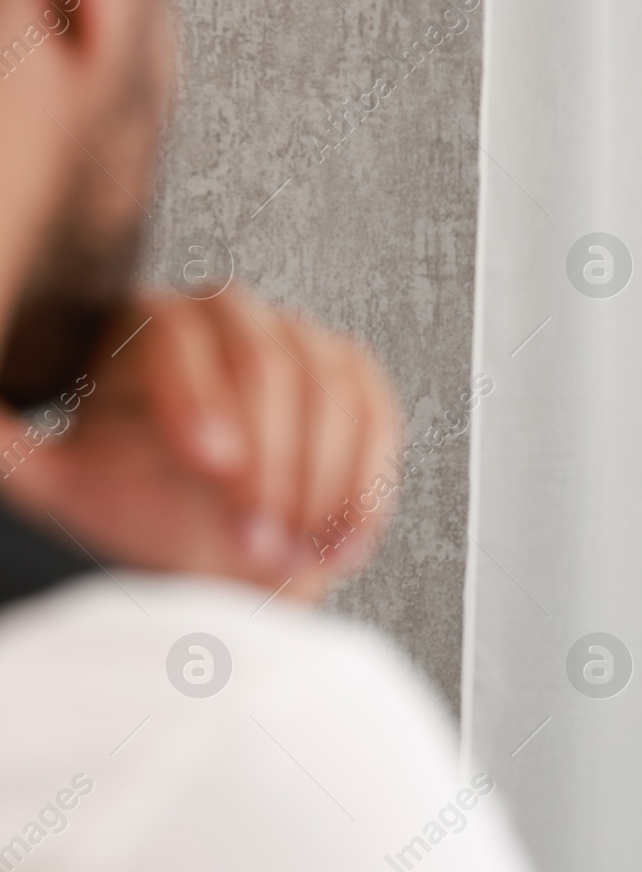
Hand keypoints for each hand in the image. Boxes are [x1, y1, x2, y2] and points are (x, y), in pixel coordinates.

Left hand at [0, 287, 401, 601]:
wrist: (208, 553)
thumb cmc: (133, 517)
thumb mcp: (61, 488)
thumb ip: (13, 453)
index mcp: (146, 327)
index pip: (179, 333)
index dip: (201, 396)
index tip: (213, 468)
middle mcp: (228, 317)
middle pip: (266, 355)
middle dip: (270, 459)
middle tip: (255, 538)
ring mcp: (301, 341)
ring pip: (329, 387)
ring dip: (320, 481)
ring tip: (290, 553)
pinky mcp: (356, 379)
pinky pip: (375, 414)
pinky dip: (366, 482)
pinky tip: (341, 540)